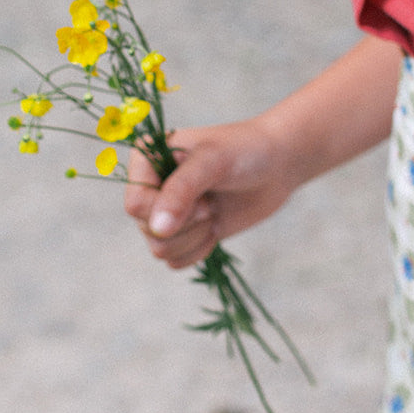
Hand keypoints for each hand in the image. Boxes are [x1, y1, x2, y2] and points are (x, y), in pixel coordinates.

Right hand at [124, 37, 403, 271]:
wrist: (278, 163)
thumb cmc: (246, 150)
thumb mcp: (213, 161)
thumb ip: (182, 190)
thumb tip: (157, 229)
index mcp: (146, 158)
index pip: (135, 205)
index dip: (167, 210)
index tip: (202, 196)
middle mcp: (150, 185)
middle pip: (147, 231)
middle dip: (187, 224)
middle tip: (211, 202)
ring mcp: (167, 210)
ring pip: (160, 250)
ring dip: (194, 238)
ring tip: (214, 210)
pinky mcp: (186, 232)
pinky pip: (176, 262)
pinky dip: (200, 249)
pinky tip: (217, 226)